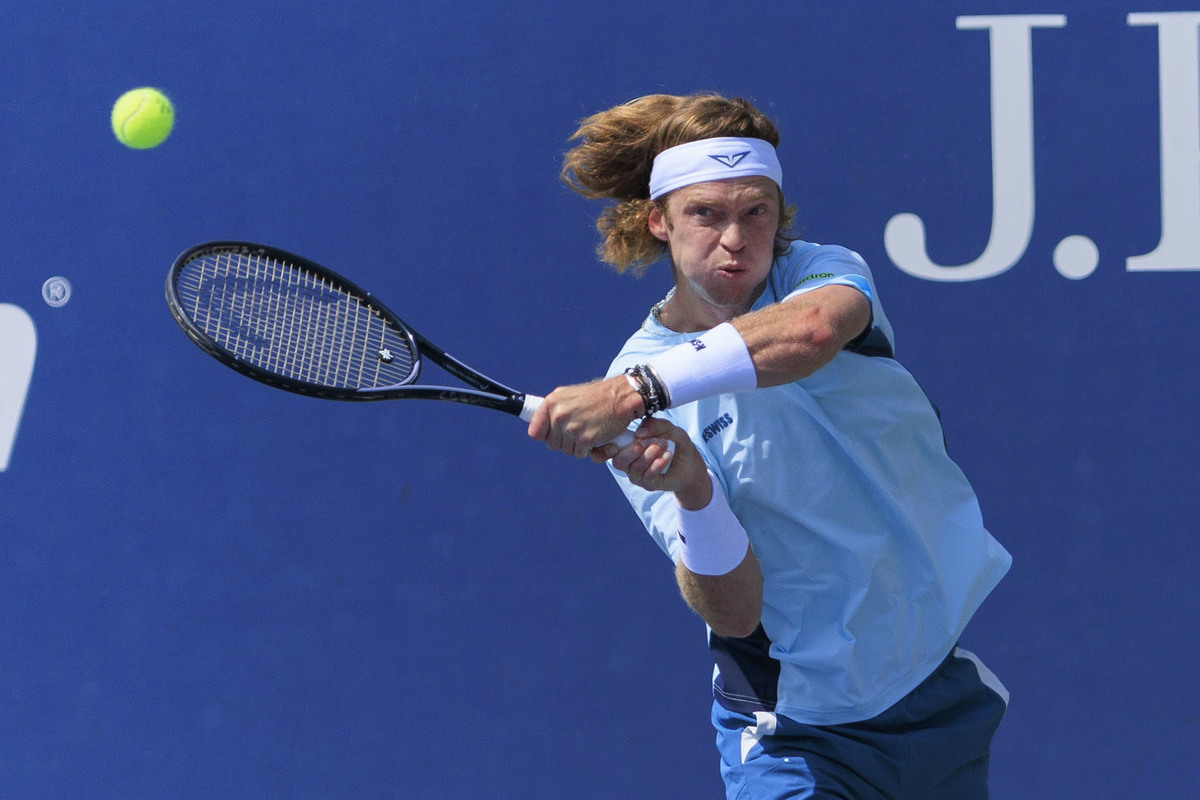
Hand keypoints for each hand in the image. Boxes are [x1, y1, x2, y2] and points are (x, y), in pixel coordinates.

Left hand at [527, 375, 642, 456]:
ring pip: (567, 450)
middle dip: (564, 441)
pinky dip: (589, 449)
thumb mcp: (568, 395)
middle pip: (552, 444)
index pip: (535, 432)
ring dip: (577, 445)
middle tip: (578, 429)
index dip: (545, 435)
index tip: (553, 434)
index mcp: (551, 402)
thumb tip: (537, 426)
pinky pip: (581, 454)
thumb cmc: (596, 397)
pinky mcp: (585, 439)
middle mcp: (559, 415)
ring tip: (588, 429)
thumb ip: (553, 410)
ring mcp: (571, 428)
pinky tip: (596, 435)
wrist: (620, 397)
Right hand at [592, 417, 711, 508]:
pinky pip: (648, 476)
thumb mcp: (667, 428)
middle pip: (618, 461)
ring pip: (634, 468)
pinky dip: (658, 464)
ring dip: (649, 455)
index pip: (610, 449)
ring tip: (664, 446)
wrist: (691, 463)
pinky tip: (667, 456)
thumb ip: (653, 424)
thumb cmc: (675, 444)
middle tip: (652, 441)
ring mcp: (639, 476)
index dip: (609, 446)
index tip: (623, 438)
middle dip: (634, 449)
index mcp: (628, 448)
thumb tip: (639, 433)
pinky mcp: (650, 484)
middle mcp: (630, 463)